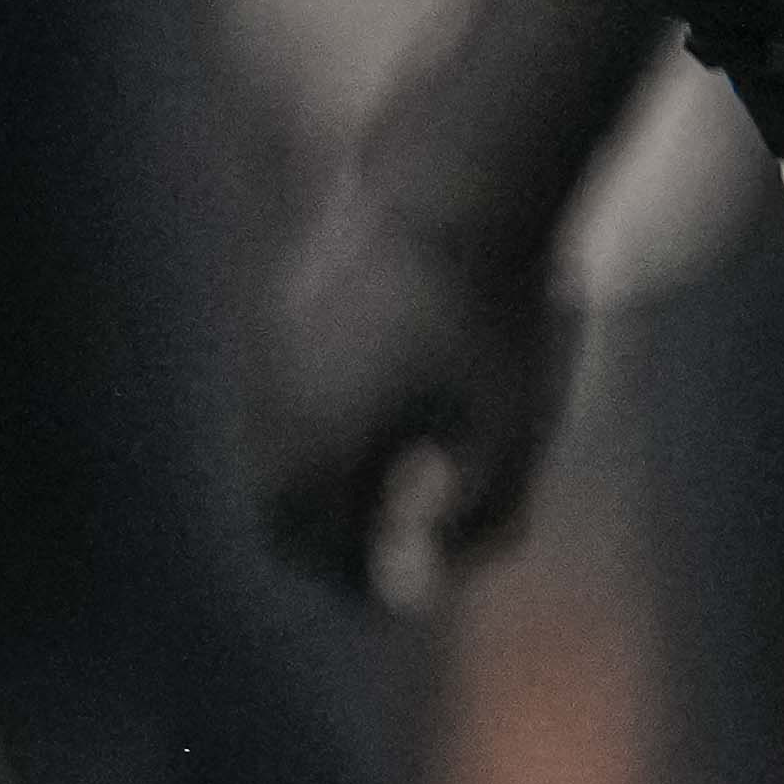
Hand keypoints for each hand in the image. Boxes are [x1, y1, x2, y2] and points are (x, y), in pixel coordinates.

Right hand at [256, 186, 575, 613]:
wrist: (460, 182)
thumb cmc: (498, 319)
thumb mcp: (516, 440)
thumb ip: (484, 525)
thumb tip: (429, 572)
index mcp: (317, 450)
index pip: (317, 554)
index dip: (359, 590)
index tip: (403, 601)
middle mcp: (272, 406)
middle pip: (280, 513)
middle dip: (328, 548)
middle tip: (384, 568)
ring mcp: (266, 354)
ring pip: (274, 455)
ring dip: (320, 490)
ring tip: (389, 498)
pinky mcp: (277, 309)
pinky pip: (283, 403)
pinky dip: (318, 435)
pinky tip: (382, 425)